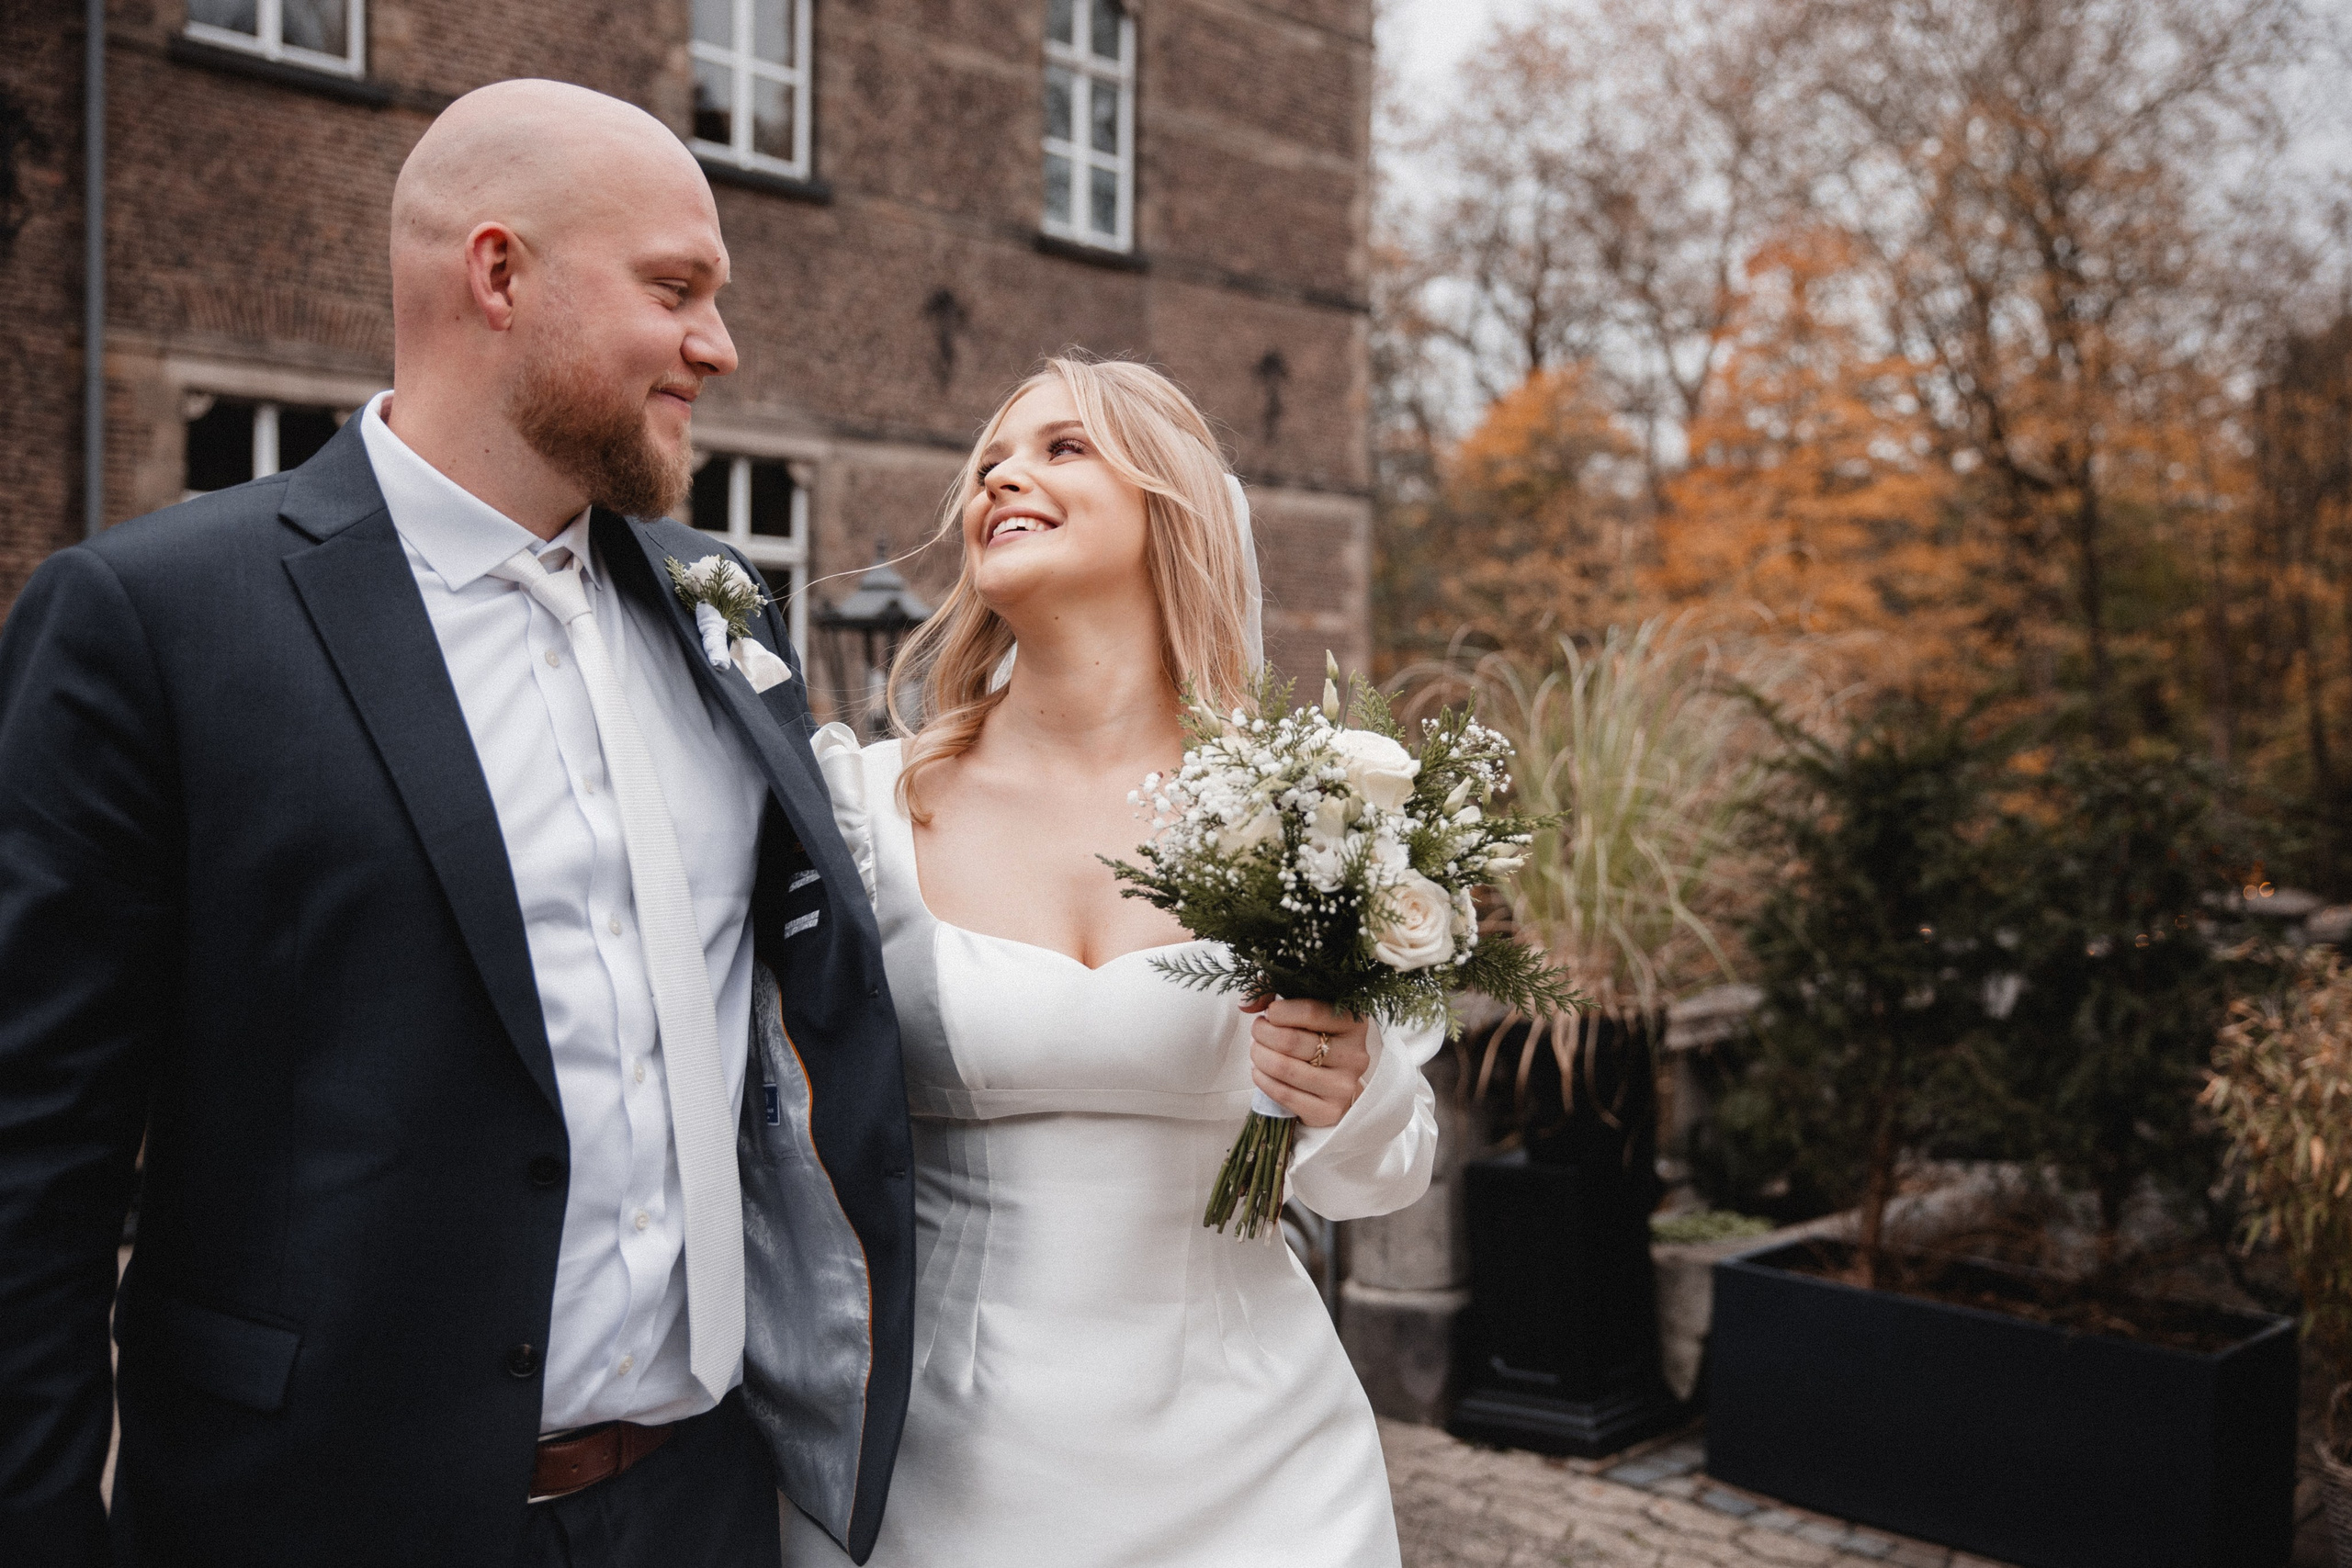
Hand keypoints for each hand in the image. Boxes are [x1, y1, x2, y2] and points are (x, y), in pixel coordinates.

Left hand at [1241, 996, 1369, 1128]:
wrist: (1335, 1084)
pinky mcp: (1329, 1111)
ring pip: (1284, 1068)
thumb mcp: (1306, 1011)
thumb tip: (1246, 1003)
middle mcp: (1354, 1054)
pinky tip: (1259, 1071)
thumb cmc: (1317, 1039)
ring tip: (1257, 1050)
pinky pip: (1284, 1094)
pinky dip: (1263, 1080)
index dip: (1280, 1011)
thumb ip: (1276, 994)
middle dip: (1263, 1033)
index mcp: (1354, 1023)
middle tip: (1257, 1031)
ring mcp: (1343, 1085)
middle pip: (1292, 1041)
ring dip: (1259, 1056)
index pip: (1311, 1012)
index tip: (1268, 1013)